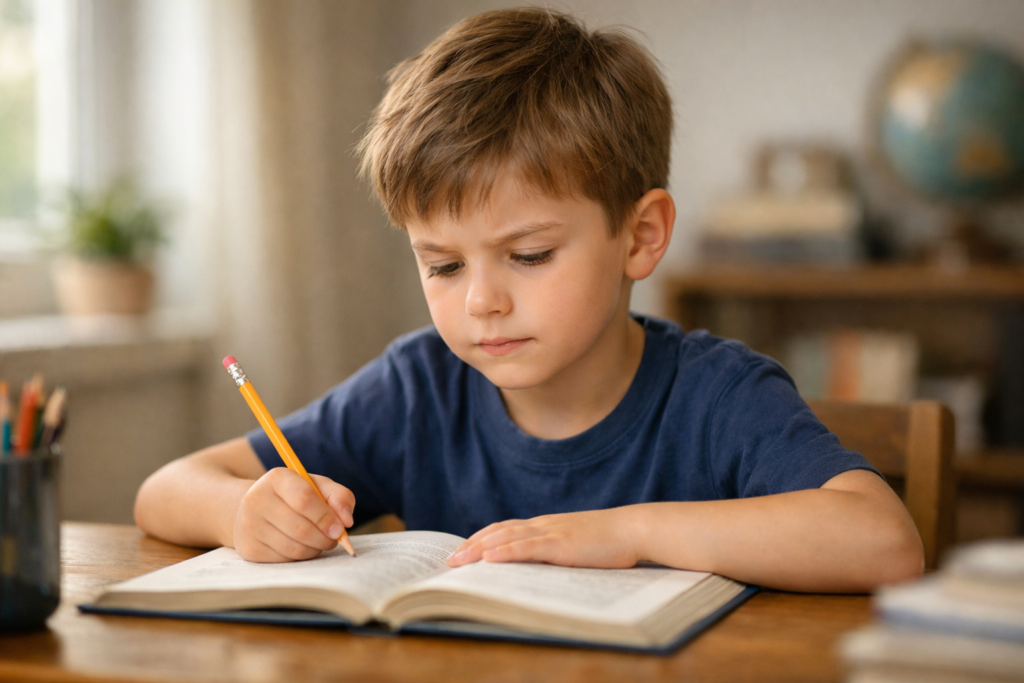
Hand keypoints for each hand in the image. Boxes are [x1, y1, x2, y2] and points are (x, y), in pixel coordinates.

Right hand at [232, 468, 354, 562]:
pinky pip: (285, 559)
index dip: (325, 517)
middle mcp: (257, 500)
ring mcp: (249, 525)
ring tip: (320, 541)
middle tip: (335, 538)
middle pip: (300, 528)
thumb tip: (347, 521)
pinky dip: (301, 556)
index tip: (340, 528)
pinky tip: (302, 546)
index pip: (304, 499)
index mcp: (277, 478)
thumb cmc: (294, 496)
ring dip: (315, 548)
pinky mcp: (249, 548)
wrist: (256, 509)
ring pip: (294, 547)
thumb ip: (339, 497)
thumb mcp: (317, 487)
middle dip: (324, 538)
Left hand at [446, 508, 639, 568]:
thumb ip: (555, 551)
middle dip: (471, 546)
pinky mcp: (562, 544)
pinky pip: (528, 547)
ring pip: (507, 538)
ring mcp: (551, 533)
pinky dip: (506, 551)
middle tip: (448, 560)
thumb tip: (535, 568)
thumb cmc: (609, 541)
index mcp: (545, 526)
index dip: (480, 539)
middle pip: (497, 532)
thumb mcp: (575, 545)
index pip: (504, 529)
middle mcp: (543, 525)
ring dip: (479, 549)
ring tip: (459, 561)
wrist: (633, 529)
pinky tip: (490, 559)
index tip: (461, 551)